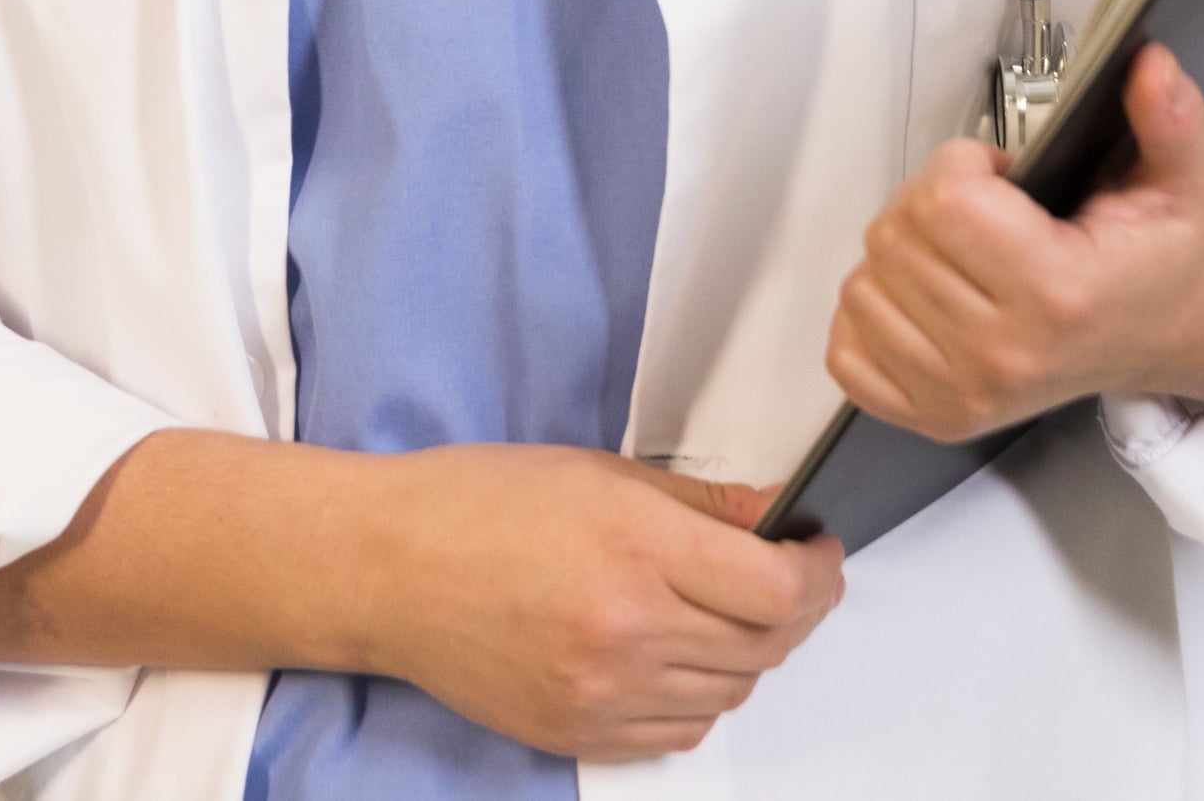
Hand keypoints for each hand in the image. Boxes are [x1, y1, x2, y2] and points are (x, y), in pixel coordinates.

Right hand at [356, 449, 841, 760]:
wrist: (385, 568)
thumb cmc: (473, 506)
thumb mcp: (597, 472)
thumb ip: (699, 501)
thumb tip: (774, 518)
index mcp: (635, 544)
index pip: (778, 587)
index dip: (819, 573)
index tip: (819, 553)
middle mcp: (627, 625)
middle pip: (767, 644)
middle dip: (797, 609)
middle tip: (790, 579)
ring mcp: (604, 689)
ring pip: (733, 691)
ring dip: (750, 654)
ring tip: (725, 613)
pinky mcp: (581, 731)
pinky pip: (683, 731)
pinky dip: (701, 697)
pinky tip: (680, 657)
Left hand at [828, 44, 1203, 440]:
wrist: (1159, 334)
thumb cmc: (1153, 256)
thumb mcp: (1178, 180)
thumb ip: (1170, 118)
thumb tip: (1150, 65)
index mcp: (1060, 295)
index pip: (944, 201)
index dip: (964, 165)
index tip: (1000, 177)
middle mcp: (1006, 357)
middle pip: (896, 236)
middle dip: (930, 203)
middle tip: (983, 214)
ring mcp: (963, 397)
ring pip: (863, 284)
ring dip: (902, 255)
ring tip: (964, 256)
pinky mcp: (932, 419)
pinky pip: (845, 348)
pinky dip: (875, 314)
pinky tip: (930, 300)